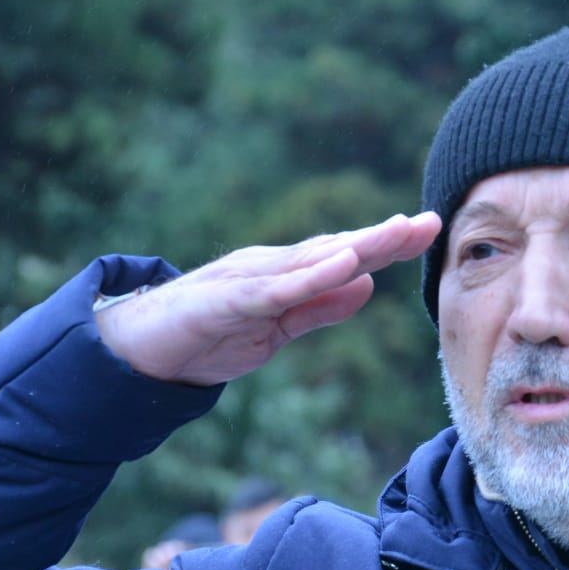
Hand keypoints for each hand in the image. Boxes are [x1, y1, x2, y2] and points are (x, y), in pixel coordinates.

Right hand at [96, 212, 441, 385]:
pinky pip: (275, 290)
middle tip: (430, 221)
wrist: (137, 348)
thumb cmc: (207, 335)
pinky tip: (342, 265)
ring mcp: (247, 280)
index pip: (345, 258)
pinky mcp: (225, 300)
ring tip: (397, 232)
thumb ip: (319, 308)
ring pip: (310, 260)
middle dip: (384, 237)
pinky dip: (310, 276)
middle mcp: (271, 267)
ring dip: (355, 246)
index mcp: (286, 275)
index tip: (431, 231)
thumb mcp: (277, 329)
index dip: (388, 245)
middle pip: (336, 248)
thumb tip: (366, 286)